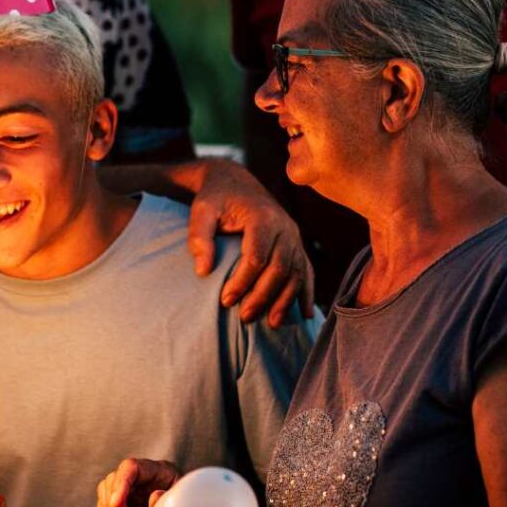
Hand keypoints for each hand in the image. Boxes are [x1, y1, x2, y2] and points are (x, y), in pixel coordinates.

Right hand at [97, 457, 179, 506]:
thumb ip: (169, 496)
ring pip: (106, 494)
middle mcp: (136, 479)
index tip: (115, 503)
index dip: (120, 482)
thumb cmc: (185, 504)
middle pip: (113, 480)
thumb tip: (153, 498)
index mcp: (153, 470)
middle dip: (112, 502)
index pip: (130, 467)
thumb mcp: (182, 497)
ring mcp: (128, 492)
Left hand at [188, 159, 313, 326]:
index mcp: (262, 216)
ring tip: (270, 323)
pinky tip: (304, 314)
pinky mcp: (297, 244)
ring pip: (296, 273)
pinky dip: (306, 292)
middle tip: (243, 317)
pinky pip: (306, 270)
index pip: (256, 256)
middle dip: (262, 295)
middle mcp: (285, 227)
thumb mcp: (202, 210)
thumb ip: (199, 237)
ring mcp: (294, 236)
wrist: (235, 182)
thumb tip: (203, 271)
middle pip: (280, 268)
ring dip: (285, 300)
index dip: (242, 281)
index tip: (225, 300)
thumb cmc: (215, 198)